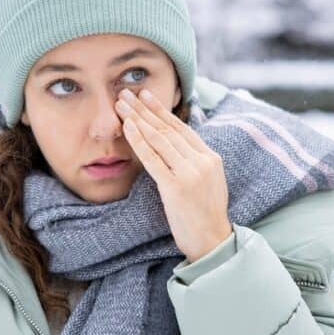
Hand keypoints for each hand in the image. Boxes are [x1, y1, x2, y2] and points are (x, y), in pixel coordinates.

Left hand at [115, 87, 232, 262]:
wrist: (212, 241)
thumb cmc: (206, 215)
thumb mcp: (208, 182)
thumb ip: (195, 162)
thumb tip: (176, 147)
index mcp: (211, 157)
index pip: (182, 128)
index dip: (161, 111)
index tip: (145, 97)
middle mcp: (202, 161)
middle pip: (168, 129)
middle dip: (144, 109)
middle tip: (126, 94)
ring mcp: (190, 173)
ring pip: (159, 140)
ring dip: (138, 119)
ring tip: (121, 105)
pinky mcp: (176, 187)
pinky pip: (153, 159)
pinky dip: (138, 141)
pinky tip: (127, 127)